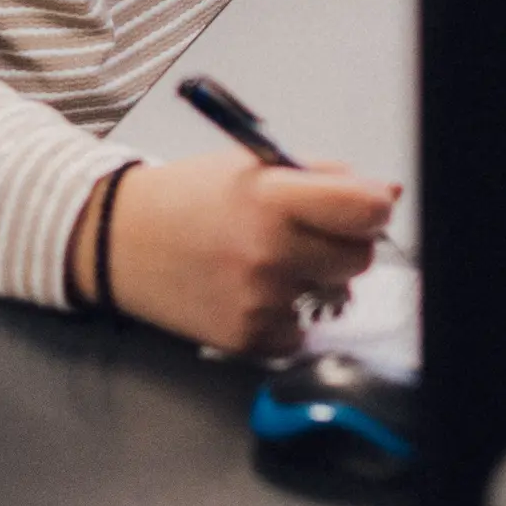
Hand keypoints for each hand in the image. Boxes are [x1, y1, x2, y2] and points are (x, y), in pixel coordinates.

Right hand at [70, 149, 400, 356]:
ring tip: (263, 261)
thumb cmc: (190, 197)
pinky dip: (283, 316)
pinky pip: (299, 332)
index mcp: (275, 198)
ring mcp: (259, 300)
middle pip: (359, 259)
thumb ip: (321, 177)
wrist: (119, 240)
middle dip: (341, 244)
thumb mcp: (252, 167)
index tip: (365, 209)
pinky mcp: (247, 338)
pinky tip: (246, 292)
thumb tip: (385, 197)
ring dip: (311, 281)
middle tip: (303, 233)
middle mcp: (270, 252)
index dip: (373, 209)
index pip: (367, 210)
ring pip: (331, 297)